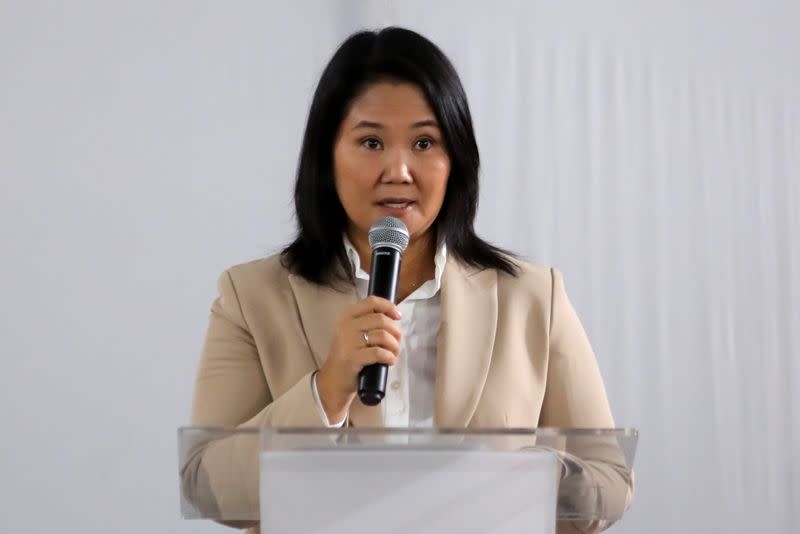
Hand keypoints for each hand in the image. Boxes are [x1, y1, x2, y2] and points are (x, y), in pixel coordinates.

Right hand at [315, 296, 401, 421]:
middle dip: (395, 331)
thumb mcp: (353, 333)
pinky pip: (379, 353)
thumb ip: (368, 322)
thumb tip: (394, 318)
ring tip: (394, 353)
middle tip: (397, 342)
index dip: (388, 307)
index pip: (372, 302)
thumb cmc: (349, 355)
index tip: (398, 316)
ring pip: (382, 336)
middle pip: (381, 319)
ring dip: (394, 345)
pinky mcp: (353, 358)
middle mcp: (346, 326)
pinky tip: (390, 360)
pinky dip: (389, 356)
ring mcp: (348, 342)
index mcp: (347, 317)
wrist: (334, 379)